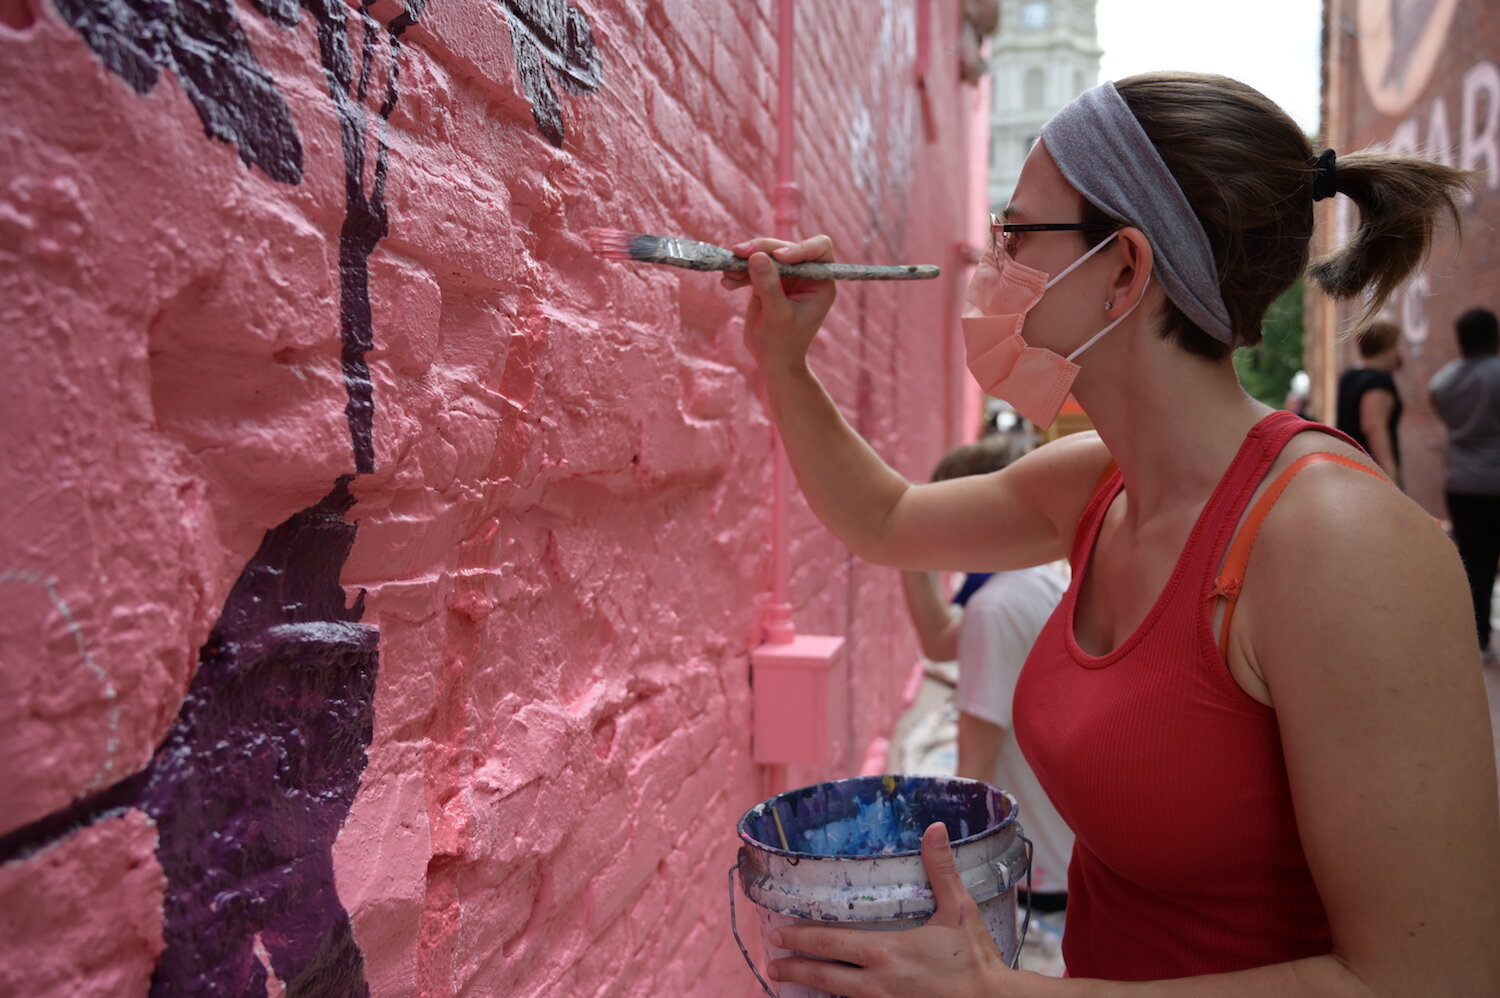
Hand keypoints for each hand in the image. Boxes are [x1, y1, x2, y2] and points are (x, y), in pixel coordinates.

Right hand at [723, 235, 837, 374]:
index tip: (779, 257)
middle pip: (785, 248)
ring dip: (745, 260)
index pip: (819, 249)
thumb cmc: (782, 344)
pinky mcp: (767, 280)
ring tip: (728, 273)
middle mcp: (805, 275)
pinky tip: (727, 283)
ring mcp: (786, 277)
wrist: (772, 361)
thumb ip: (769, 286)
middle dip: (762, 249)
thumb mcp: (777, 316)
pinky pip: (753, 266)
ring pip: (766, 254)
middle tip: (738, 253)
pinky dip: (739, 272)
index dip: (800, 247)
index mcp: (820, 282)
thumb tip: (757, 256)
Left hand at [766, 822, 1023, 997]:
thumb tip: (934, 829)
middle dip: (794, 969)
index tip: (779, 935)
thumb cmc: (976, 961)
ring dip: (814, 990)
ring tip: (794, 984)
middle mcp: (875, 982)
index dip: (800, 938)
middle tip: (773, 964)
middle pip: (822, 975)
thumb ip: (941, 869)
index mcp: (884, 951)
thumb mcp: (959, 910)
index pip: (829, 942)